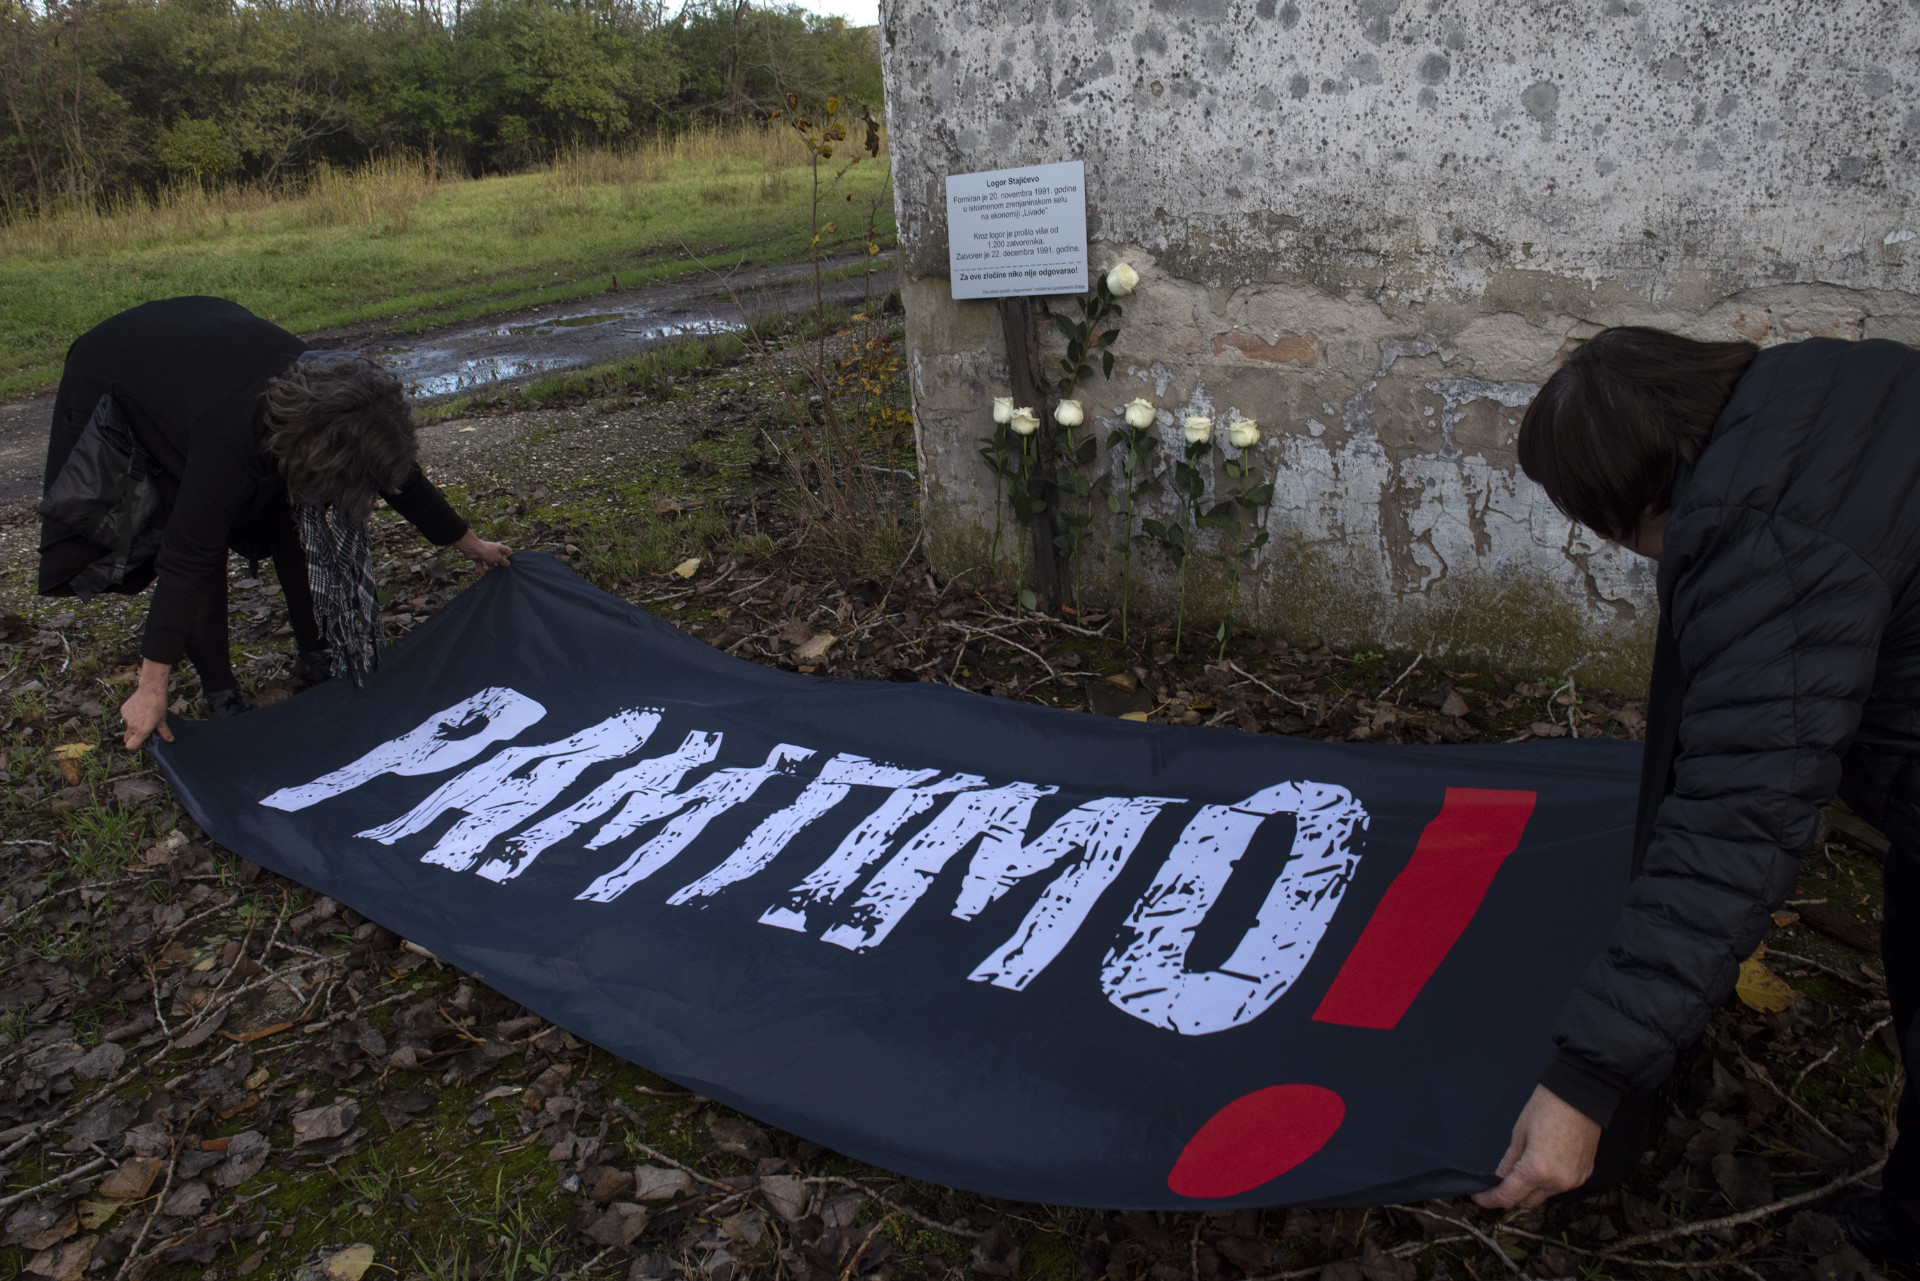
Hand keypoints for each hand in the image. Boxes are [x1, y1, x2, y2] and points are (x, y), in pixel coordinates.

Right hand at [119, 660, 174, 750]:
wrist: (151, 690)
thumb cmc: (158, 706)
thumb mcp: (162, 720)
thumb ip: (164, 732)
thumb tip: (170, 740)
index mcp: (141, 731)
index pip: (131, 746)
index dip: (135, 746)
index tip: (140, 742)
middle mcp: (131, 726)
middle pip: (126, 739)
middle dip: (132, 737)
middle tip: (142, 731)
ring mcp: (126, 718)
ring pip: (126, 726)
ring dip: (132, 725)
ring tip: (143, 716)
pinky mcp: (123, 710)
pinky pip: (125, 717)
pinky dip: (130, 716)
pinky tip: (138, 710)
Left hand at [454, 530, 511, 573]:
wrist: (472, 549)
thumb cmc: (487, 551)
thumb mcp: (497, 557)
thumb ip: (503, 561)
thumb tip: (508, 564)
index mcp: (499, 548)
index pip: (507, 551)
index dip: (510, 556)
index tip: (511, 563)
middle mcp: (493, 550)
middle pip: (498, 558)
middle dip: (499, 564)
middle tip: (502, 571)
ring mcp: (485, 554)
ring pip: (489, 562)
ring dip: (491, 567)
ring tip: (493, 575)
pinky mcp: (478, 557)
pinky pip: (481, 564)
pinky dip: (481, 570)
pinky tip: (483, 575)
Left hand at [1472, 1085, 1601, 1209]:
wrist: (1582, 1095)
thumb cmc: (1548, 1107)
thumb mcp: (1519, 1133)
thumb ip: (1509, 1161)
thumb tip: (1499, 1178)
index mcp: (1537, 1171)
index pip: (1508, 1197)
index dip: (1490, 1199)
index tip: (1479, 1197)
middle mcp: (1557, 1182)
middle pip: (1527, 1201)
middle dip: (1511, 1194)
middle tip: (1497, 1183)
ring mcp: (1573, 1180)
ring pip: (1544, 1195)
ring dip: (1530, 1188)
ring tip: (1521, 1168)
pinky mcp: (1584, 1174)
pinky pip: (1560, 1186)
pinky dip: (1547, 1181)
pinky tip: (1542, 1164)